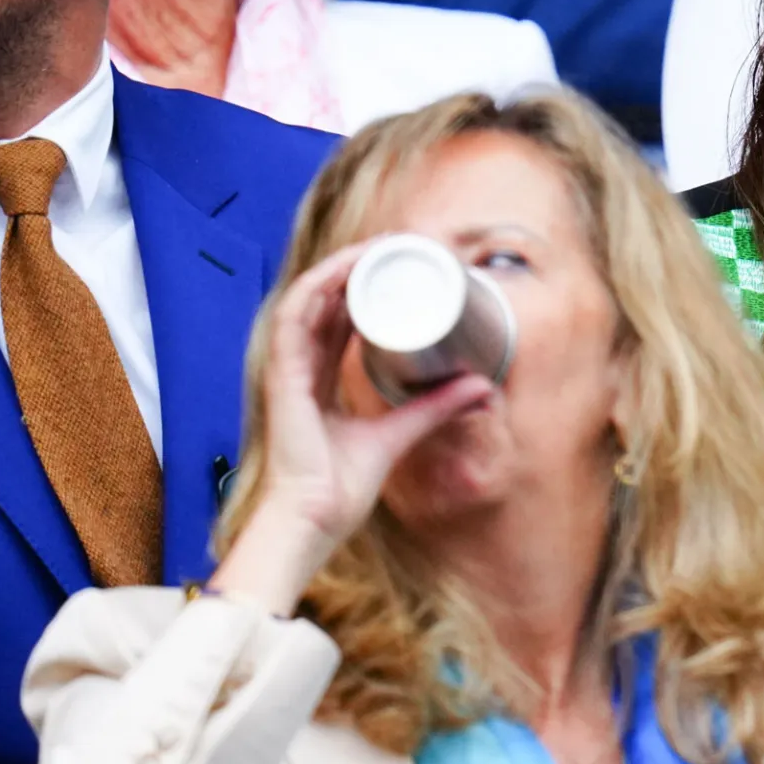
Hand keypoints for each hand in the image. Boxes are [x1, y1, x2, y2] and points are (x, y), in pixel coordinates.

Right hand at [210, 242, 491, 614]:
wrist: (311, 521)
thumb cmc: (339, 489)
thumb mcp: (398, 435)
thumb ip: (433, 410)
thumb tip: (481, 389)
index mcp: (316, 378)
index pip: (337, 316)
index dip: (361, 284)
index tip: (396, 262)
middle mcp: (300, 366)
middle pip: (325, 299)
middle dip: (357, 265)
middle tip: (396, 242)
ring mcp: (287, 366)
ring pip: (309, 297)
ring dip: (341, 266)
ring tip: (377, 245)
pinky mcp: (281, 373)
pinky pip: (294, 315)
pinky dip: (317, 287)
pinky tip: (343, 268)